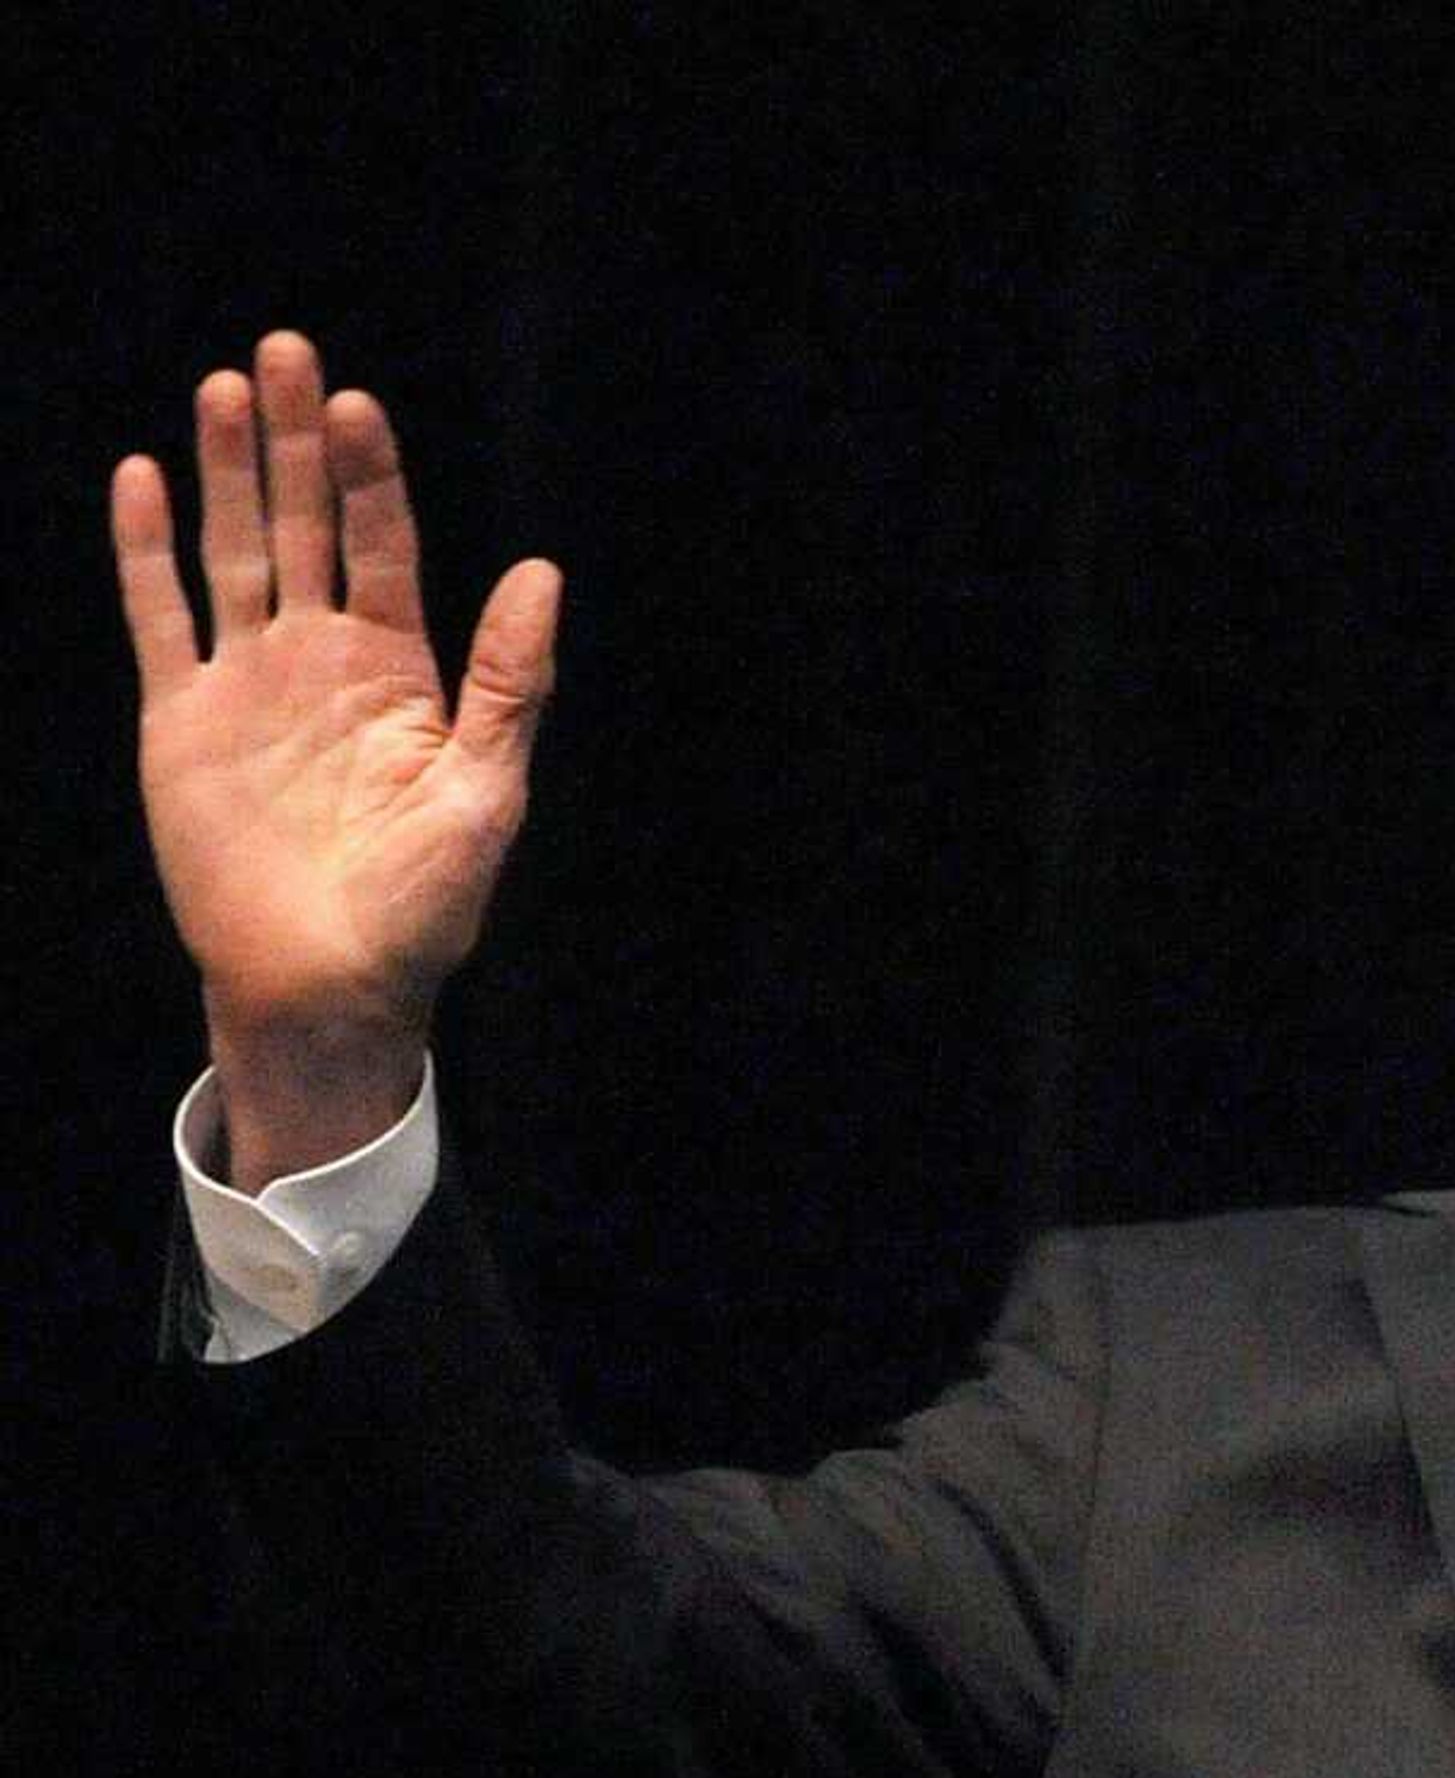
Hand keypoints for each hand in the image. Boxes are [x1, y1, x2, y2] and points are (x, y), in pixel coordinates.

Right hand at [112, 331, 560, 1187]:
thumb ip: (512, 681)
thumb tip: (541, 571)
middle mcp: (320, 658)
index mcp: (399, 671)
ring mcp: (247, 681)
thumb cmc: (422, 902)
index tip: (358, 404)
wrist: (329, 980)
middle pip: (305, 524)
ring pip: (234, 550)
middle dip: (296, 440)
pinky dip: (146, 550)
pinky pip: (159, 616)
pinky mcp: (180, 716)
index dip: (371, 476)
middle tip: (287, 350)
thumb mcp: (488, 790)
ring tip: (223, 387)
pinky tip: (142, 478)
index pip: (381, 546)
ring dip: (226, 471)